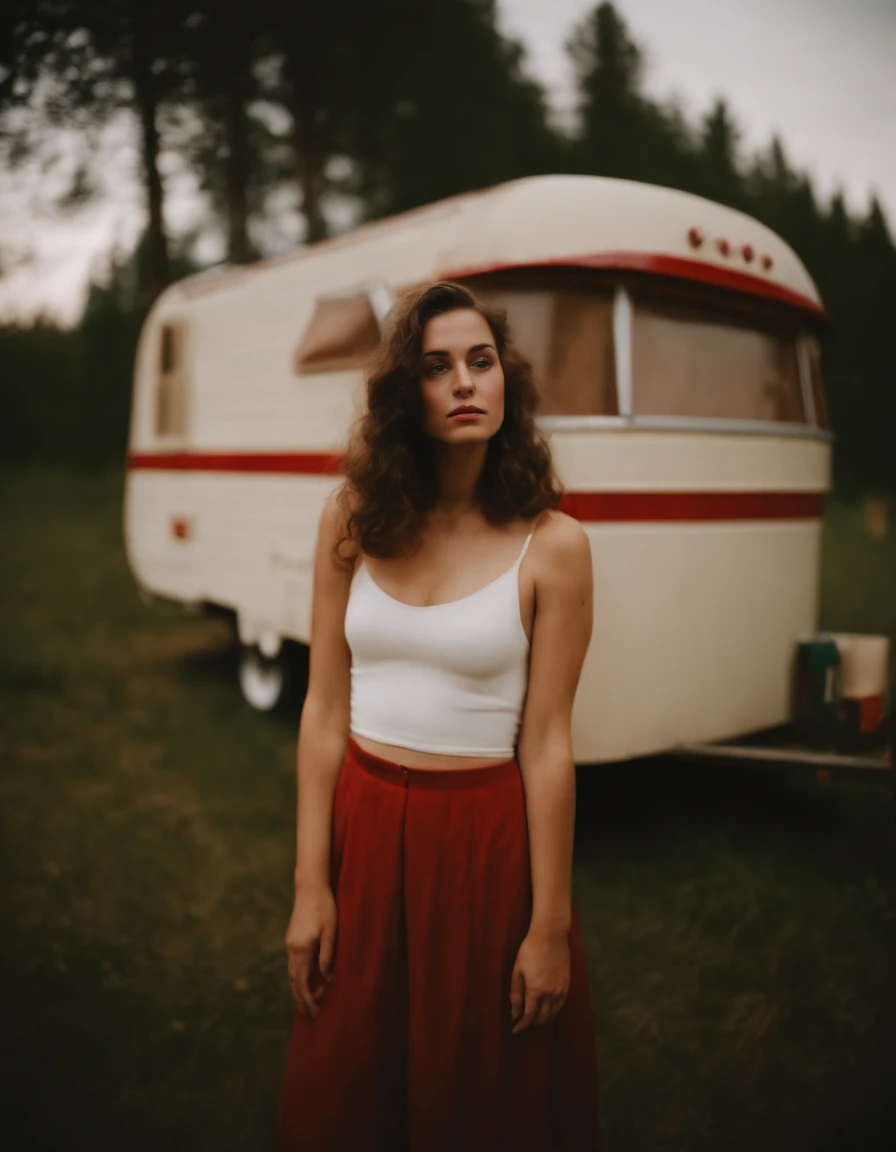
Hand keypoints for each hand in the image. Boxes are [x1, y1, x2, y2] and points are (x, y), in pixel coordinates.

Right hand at [285, 883, 336, 1018]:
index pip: (302, 984)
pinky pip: (294, 965)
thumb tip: (328, 979)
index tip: (316, 1013)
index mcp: (301, 950)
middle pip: (294, 982)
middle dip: (301, 1001)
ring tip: (307, 1004)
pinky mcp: (292, 939)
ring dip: (299, 990)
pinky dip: (299, 978)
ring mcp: (290, 944)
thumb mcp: (331, 931)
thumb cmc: (325, 907)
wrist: (310, 887)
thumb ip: (328, 955)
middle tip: (311, 1017)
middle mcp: (292, 950)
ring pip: (292, 974)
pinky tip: (307, 980)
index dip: (308, 1001)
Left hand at [509, 925, 569, 1035]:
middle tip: (522, 1025)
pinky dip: (552, 1012)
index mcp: (536, 990)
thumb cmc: (530, 950)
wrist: (551, 935)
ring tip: (533, 1019)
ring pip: (553, 1014)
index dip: (521, 1026)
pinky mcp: (567, 985)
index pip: (529, 1016)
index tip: (514, 1031)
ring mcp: (561, 990)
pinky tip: (546, 1010)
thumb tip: (514, 1013)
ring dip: (542, 1020)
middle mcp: (551, 994)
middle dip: (531, 1024)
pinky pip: (560, 1005)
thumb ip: (516, 993)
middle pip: (542, 1018)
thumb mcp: (517, 970)